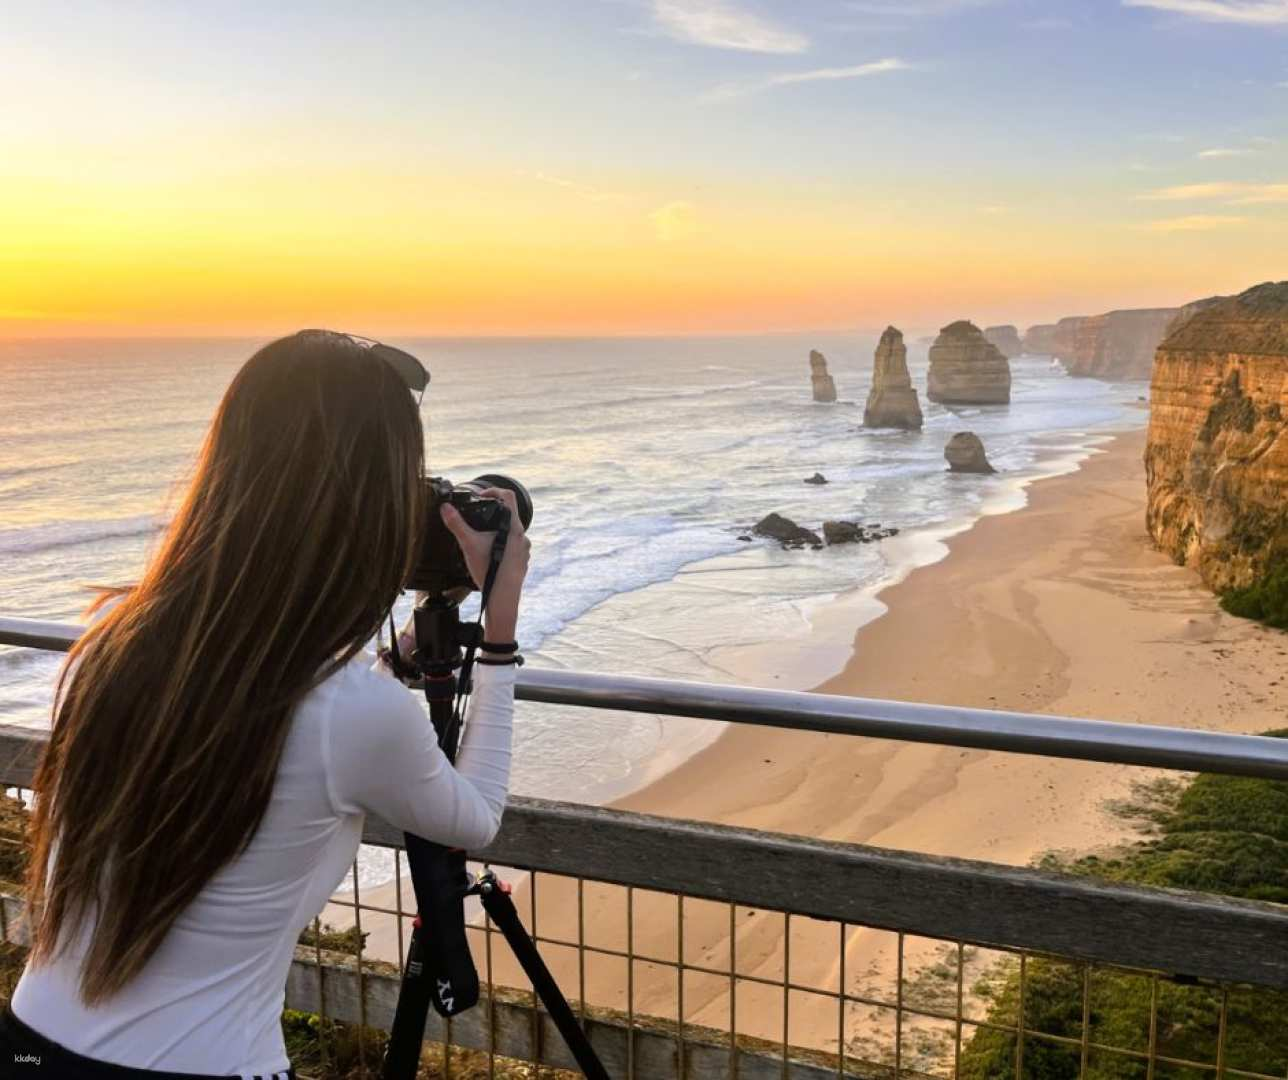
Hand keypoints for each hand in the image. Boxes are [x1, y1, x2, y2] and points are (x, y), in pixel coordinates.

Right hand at [439, 487, 529, 642]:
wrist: (502, 597)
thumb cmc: (489, 570)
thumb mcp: (468, 543)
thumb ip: (456, 524)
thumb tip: (445, 508)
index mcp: (512, 526)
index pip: (508, 496)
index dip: (493, 490)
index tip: (481, 495)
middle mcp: (522, 535)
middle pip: (509, 514)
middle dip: (492, 514)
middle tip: (477, 518)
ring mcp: (525, 549)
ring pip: (511, 532)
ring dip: (497, 531)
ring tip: (481, 539)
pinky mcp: (523, 560)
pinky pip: (513, 547)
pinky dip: (502, 545)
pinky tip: (490, 554)